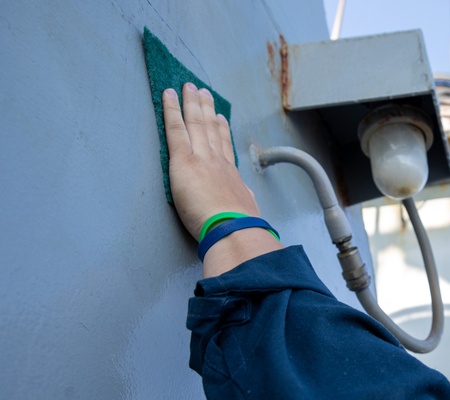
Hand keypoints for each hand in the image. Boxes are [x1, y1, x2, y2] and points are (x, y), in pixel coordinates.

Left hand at [163, 83, 259, 238]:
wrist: (234, 229)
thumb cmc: (240, 228)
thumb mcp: (248, 211)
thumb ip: (243, 200)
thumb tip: (246, 201)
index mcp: (232, 177)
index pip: (225, 148)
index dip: (222, 131)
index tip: (220, 118)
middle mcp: (218, 162)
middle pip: (211, 129)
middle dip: (206, 109)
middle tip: (203, 93)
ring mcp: (202, 158)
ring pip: (196, 123)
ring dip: (192, 103)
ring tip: (190, 88)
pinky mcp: (185, 160)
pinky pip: (176, 128)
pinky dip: (172, 110)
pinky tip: (169, 95)